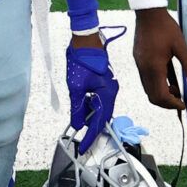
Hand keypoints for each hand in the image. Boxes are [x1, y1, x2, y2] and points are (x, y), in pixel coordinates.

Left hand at [66, 34, 117, 152]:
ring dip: (91, 117)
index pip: (100, 121)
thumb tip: (78, 124)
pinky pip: (100, 101)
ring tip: (79, 119)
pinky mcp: (105, 85)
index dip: (91, 136)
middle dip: (92, 128)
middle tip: (81, 138)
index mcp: (107, 93)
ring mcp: (109, 88)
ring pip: (102, 110)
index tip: (84, 146)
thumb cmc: (81, 60)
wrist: (85, 40)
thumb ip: (77, 108)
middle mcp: (112, 92)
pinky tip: (83, 107)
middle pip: (104, 117)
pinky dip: (92, 107)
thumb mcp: (75, 87)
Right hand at [132, 8, 186, 111]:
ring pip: (148, 88)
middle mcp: (144, 69)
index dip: (172, 104)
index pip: (161, 95)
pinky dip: (156, 84)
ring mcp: (139, 65)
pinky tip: (167, 77)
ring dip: (161, 93)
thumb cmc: (166, 28)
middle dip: (166, 102)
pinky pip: (145, 79)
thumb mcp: (181, 47)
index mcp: (154, 68)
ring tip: (176, 88)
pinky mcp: (138, 60)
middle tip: (180, 99)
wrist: (148, 13)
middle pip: (152, 96)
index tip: (183, 105)